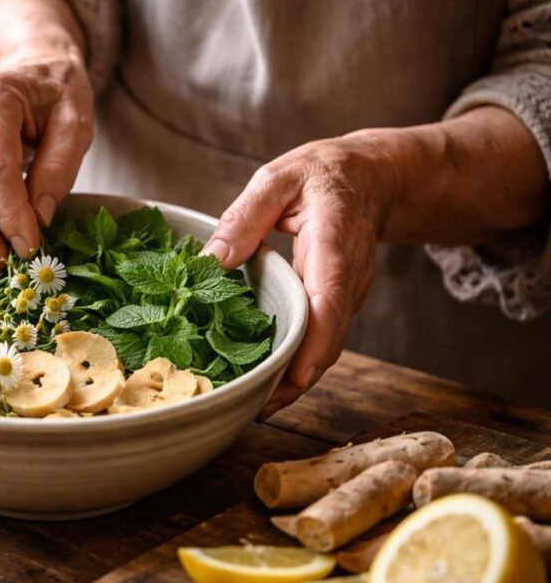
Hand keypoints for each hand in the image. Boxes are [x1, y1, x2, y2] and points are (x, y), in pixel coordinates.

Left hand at [203, 134, 398, 417]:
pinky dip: (295, 361)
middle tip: (254, 407)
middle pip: (328, 339)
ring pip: (325, 346)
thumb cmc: (321, 175)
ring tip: (252, 402)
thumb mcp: (277, 180)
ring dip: (294, 378)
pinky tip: (263, 377)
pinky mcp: (337, 304)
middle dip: (296, 378)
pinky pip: (319, 338)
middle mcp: (348, 278)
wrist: (372, 178)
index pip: (330, 300)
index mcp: (334, 244)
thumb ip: (244, 217)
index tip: (292, 378)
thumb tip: (210, 261)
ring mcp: (347, 295)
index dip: (314, 343)